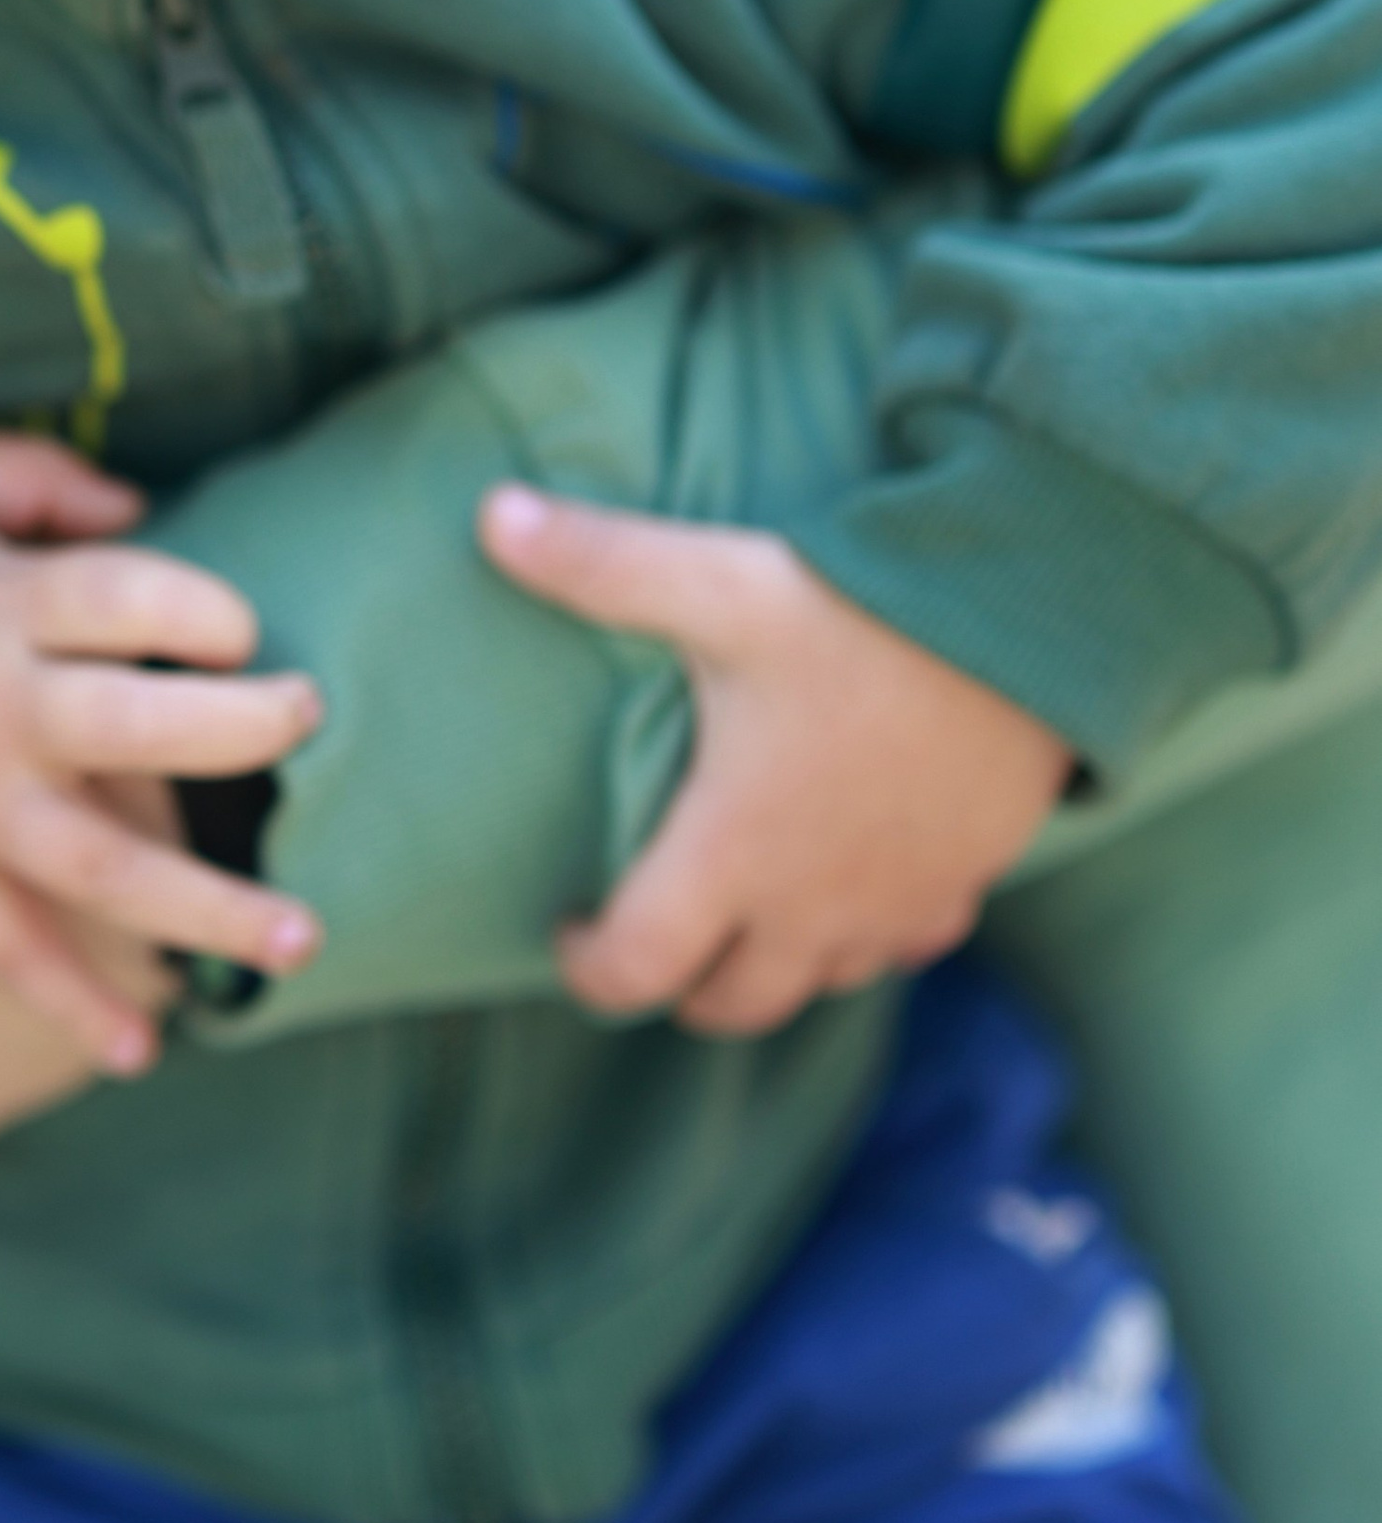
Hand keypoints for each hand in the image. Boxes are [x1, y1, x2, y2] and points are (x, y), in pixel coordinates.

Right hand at [0, 437, 322, 1065]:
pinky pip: (8, 952)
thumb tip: (141, 507)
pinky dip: (70, 1005)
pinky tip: (140, 1049)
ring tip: (303, 937)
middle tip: (312, 721)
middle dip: (245, 729)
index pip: (132, 597)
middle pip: (142, 729)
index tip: (240, 624)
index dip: (209, 608)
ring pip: (103, 869)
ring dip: (208, 908)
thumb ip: (29, 477)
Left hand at [479, 493, 1071, 1034]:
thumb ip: (599, 562)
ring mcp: (896, 902)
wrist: (1032, 619)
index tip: (565, 928)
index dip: (585, 966)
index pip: (637, 968)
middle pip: (731, 1005)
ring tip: (741, 908)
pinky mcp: (967, 879)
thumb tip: (491, 518)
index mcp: (734, 850)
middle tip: (650, 932)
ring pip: (820, 982)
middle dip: (677, 983)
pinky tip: (852, 879)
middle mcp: (813, 903)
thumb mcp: (718, 579)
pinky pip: (904, 943)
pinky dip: (864, 933)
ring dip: (773, 964)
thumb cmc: (862, 607)